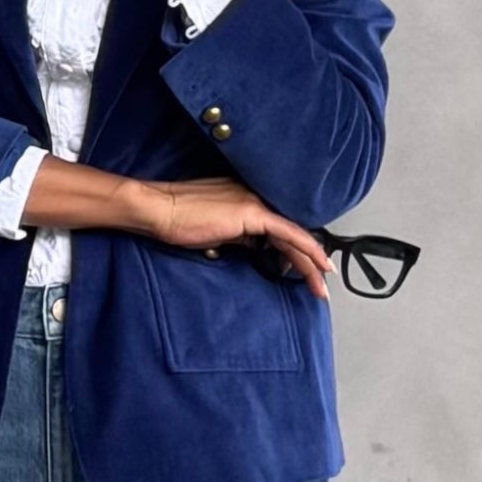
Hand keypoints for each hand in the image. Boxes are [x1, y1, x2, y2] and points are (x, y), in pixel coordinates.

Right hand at [139, 176, 334, 299]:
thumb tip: (252, 246)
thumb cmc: (176, 220)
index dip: (294, 249)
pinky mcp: (252, 213)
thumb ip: (237, 235)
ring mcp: (254, 203)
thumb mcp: (214, 231)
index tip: (303, 268)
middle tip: (321, 281)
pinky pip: (287, 234)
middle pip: (290, 232)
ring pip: (293, 235)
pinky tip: (317, 265)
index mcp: (245, 198)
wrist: (160, 210)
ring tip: (321, 285)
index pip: (278, 227)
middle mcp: (254, 196)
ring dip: (310, 261)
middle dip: (308, 259)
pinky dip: (305, 250)